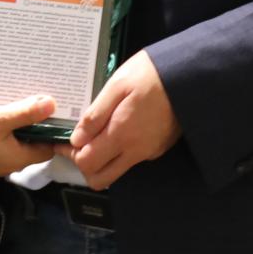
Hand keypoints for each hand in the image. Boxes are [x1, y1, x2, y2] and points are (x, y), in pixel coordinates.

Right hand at [0, 95, 57, 176]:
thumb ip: (25, 113)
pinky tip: (1, 108)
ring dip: (21, 121)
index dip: (56, 128)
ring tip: (24, 97)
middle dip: (39, 121)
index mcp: (19, 158)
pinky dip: (6, 125)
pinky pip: (3, 138)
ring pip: (17, 139)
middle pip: (34, 142)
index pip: (49, 146)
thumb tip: (52, 105)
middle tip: (43, 96)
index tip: (60, 107)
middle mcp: (10, 162)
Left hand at [67, 51, 179, 188]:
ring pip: (116, 171)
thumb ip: (95, 114)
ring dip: (102, 161)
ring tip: (97, 135)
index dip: (70, 155)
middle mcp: (135, 151)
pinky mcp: (159, 149)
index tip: (63, 141)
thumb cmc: (150, 74)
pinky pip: (132, 159)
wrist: (189, 76)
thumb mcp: (118, 85)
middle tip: (78, 144)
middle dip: (84, 166)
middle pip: (100, 179)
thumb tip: (76, 139)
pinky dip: (120, 152)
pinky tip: (119, 129)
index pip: (87, 163)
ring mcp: (149, 153)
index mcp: (121, 134)